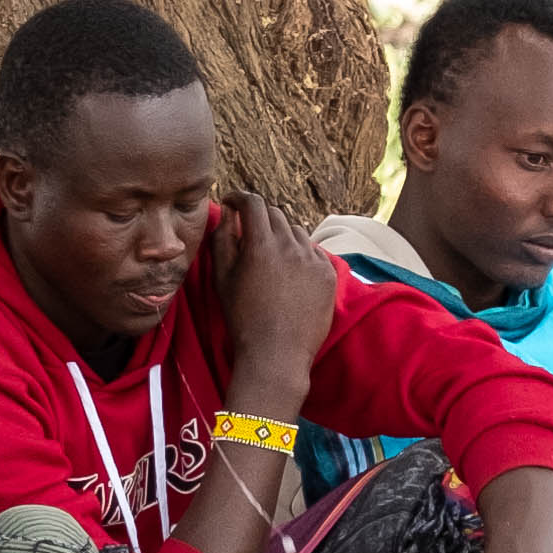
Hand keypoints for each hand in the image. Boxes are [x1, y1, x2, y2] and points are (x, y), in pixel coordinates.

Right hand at [204, 193, 339, 390]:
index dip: (239, 197)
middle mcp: (291, 246)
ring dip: (281, 236)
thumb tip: (227, 215)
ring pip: (296, 231)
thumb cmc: (243, 319)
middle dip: (259, 217)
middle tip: (248, 231)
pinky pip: (313, 252)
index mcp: (262, 245)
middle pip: (275, 214)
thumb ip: (223, 240)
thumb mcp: (222, 279)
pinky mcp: (329, 274)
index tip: (232, 202)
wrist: (277, 355)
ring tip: (270, 258)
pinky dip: (300, 254)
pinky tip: (290, 274)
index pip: (253, 203)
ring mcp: (314, 259)